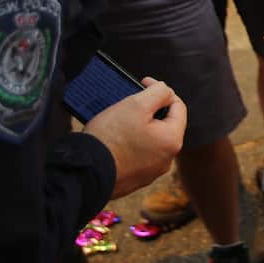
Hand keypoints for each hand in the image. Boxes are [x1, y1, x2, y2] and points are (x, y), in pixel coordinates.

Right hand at [84, 78, 186, 198]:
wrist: (85, 172)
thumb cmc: (111, 137)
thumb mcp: (137, 104)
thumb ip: (158, 92)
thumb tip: (166, 91)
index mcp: (172, 141)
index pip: (178, 107)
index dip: (162, 90)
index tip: (143, 83)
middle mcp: (166, 160)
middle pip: (165, 124)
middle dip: (150, 109)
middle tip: (131, 101)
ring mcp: (150, 172)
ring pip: (151, 139)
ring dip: (140, 126)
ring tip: (121, 118)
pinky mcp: (134, 179)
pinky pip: (138, 154)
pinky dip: (130, 143)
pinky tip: (115, 137)